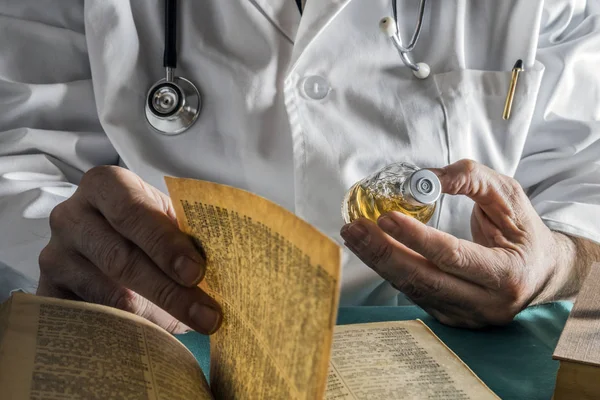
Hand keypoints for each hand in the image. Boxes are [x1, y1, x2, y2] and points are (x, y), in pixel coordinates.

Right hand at [38, 166, 221, 333]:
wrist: (111, 242)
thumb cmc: (149, 230)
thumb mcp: (169, 221)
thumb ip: (189, 234)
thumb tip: (230, 266)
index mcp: (105, 185)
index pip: (131, 211)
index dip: (165, 243)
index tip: (196, 272)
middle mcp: (70, 216)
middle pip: (120, 258)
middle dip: (169, 290)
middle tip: (208, 314)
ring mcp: (54, 255)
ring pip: (105, 293)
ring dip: (154, 315)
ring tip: (191, 326)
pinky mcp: (47, 292)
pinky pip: (84, 318)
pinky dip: (120, 329)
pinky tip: (151, 337)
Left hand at [340, 159, 570, 327]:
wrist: (540, 272)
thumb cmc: (524, 232)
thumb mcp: (509, 197)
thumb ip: (472, 180)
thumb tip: (426, 177)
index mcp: (508, 273)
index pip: (453, 256)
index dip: (416, 238)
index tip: (385, 218)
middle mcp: (487, 303)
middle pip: (425, 280)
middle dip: (384, 253)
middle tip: (355, 229)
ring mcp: (468, 316)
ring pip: (414, 289)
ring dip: (380, 261)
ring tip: (354, 235)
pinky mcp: (452, 317)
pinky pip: (415, 294)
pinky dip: (391, 271)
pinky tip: (373, 251)